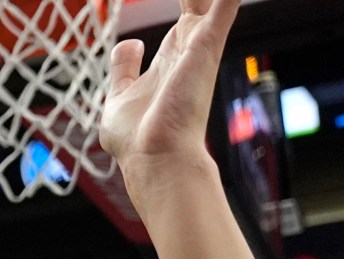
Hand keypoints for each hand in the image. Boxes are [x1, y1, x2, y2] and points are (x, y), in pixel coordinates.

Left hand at [99, 0, 238, 175]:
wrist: (153, 157)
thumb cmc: (137, 139)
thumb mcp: (119, 96)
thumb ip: (124, 69)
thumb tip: (129, 44)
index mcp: (172, 58)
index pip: (185, 15)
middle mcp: (189, 49)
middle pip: (198, 1)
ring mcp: (198, 47)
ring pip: (208, 1)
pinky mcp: (205, 47)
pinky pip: (224, 7)